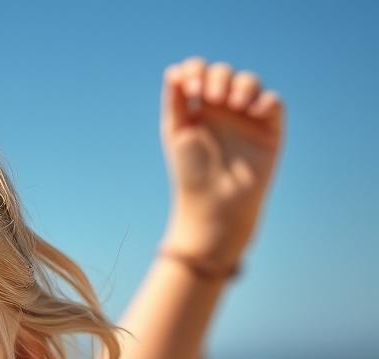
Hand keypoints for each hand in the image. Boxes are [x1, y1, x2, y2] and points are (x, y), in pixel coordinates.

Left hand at [160, 57, 285, 267]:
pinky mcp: (269, 128)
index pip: (200, 73)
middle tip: (211, 98)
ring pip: (250, 81)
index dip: (196, 70)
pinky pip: (272, 102)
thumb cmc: (191, 172)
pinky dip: (263, 100)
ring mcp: (247, 117)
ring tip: (233, 104)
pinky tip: (251, 111)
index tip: (192, 88)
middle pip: (224, 72)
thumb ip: (175, 101)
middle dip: (218, 77)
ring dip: (241, 85)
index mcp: (199, 108)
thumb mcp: (177, 134)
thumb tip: (173, 70)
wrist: (214, 202)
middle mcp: (224, 109)